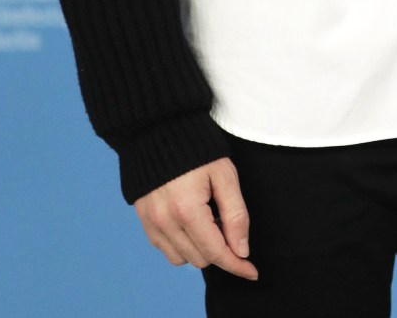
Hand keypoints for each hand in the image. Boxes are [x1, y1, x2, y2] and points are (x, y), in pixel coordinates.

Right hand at [134, 157, 257, 280]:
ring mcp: (151, 222)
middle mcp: (165, 221)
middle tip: (224, 219)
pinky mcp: (143, 219)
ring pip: (182, 258)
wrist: (159, 126)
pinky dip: (181, 244)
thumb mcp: (224, 174)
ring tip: (207, 217)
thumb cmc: (197, 147)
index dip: (237, 265)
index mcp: (188, 210)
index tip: (252, 271)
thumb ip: (235, 214)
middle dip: (219, 248)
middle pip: (201, 259)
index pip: (216, 252)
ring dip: (199, 248)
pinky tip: (190, 221)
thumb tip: (241, 249)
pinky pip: (164, 248)